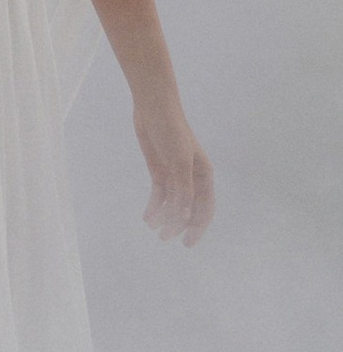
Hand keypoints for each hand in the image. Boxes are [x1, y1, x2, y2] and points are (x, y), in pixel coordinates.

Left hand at [137, 97, 213, 246]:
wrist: (153, 108)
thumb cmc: (172, 132)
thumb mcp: (180, 162)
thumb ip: (183, 188)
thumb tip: (185, 215)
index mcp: (204, 175)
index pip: (204, 208)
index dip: (198, 226)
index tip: (188, 243)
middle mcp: (192, 178)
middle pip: (188, 208)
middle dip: (178, 225)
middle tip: (165, 238)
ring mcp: (175, 174)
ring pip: (172, 203)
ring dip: (163, 217)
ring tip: (153, 228)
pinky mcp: (160, 171)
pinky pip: (159, 194)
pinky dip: (154, 206)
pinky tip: (147, 217)